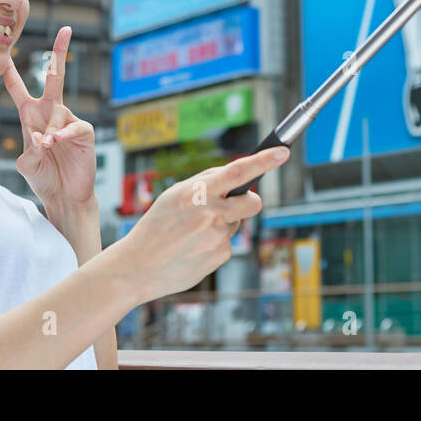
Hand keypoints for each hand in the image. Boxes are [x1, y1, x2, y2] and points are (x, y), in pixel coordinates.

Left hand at [4, 26, 96, 211]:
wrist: (64, 196)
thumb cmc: (43, 177)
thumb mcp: (26, 164)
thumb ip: (30, 150)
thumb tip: (43, 137)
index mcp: (31, 116)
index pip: (19, 90)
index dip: (10, 73)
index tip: (3, 56)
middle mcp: (51, 113)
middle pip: (54, 77)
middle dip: (59, 53)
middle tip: (65, 30)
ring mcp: (69, 120)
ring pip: (57, 113)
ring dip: (49, 130)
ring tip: (46, 147)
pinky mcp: (84, 132)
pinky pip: (73, 126)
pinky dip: (62, 134)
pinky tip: (56, 142)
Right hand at [114, 146, 286, 301]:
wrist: (138, 267)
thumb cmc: (156, 226)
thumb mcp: (174, 195)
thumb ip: (205, 182)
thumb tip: (233, 174)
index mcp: (198, 193)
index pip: (237, 171)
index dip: (263, 161)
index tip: (282, 153)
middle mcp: (211, 214)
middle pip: (253, 202)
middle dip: (250, 201)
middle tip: (234, 205)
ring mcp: (217, 238)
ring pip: (235, 223)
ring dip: (222, 224)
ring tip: (193, 233)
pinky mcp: (220, 257)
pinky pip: (226, 243)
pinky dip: (213, 243)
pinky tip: (193, 248)